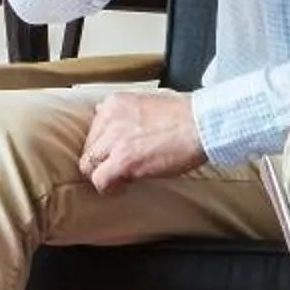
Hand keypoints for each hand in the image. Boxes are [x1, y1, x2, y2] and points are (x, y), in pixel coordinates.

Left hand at [78, 91, 205, 192]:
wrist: (200, 124)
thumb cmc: (186, 115)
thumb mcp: (149, 101)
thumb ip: (130, 112)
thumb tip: (125, 127)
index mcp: (114, 102)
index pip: (94, 129)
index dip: (106, 145)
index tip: (117, 153)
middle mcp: (109, 118)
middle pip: (89, 147)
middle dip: (103, 160)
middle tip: (120, 169)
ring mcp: (114, 139)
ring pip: (88, 165)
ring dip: (104, 174)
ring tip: (121, 179)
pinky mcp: (122, 160)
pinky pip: (100, 180)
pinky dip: (108, 188)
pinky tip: (122, 189)